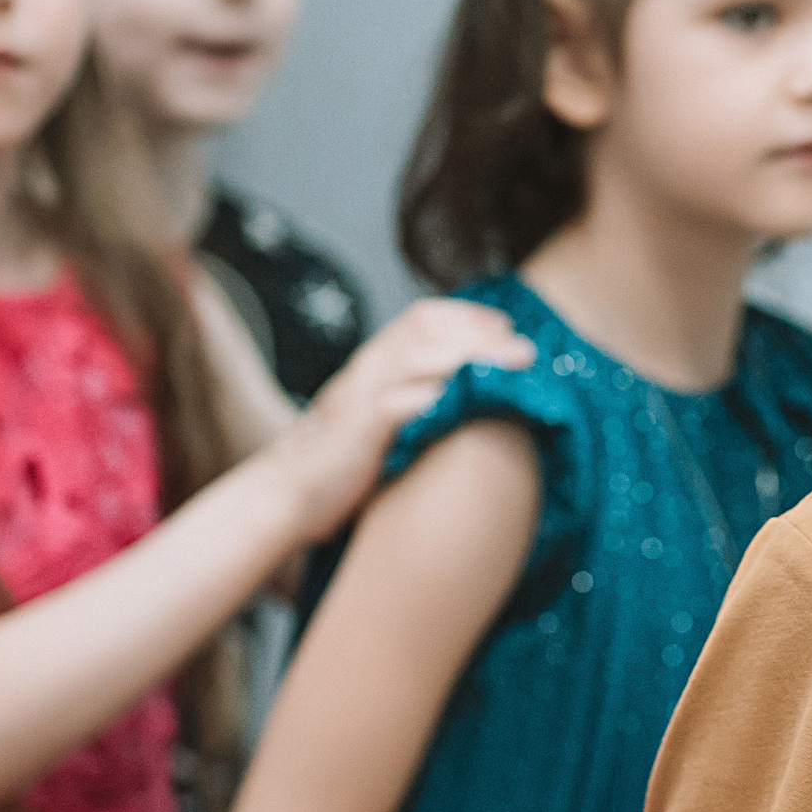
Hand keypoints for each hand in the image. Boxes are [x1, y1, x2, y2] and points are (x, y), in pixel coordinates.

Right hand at [271, 299, 535, 539]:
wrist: (287, 495)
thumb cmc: (339, 464)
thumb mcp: (377, 421)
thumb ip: (410, 401)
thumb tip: (461, 401)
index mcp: (371, 362)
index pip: (420, 318)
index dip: (466, 316)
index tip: (505, 327)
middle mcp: (367, 368)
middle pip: (427, 328)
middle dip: (480, 331)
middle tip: (525, 345)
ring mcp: (361, 395)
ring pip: (421, 356)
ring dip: (474, 354)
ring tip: (518, 362)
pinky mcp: (361, 428)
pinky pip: (404, 401)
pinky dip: (442, 394)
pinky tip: (478, 398)